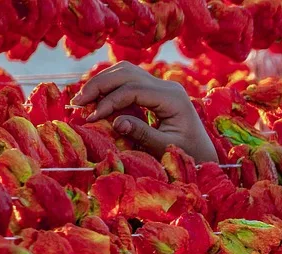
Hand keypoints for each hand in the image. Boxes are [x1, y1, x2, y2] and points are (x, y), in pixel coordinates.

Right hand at [71, 61, 218, 163]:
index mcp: (173, 98)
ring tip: (83, 100)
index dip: (109, 101)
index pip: (133, 89)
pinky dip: (111, 87)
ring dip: (102, 83)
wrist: (204, 154)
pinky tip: (96, 101)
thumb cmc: (189, 155)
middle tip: (77, 103)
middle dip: (99, 85)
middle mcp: (168, 86)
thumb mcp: (166, 148)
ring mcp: (162, 86)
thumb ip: (143, 134)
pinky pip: (129, 81)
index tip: (91, 117)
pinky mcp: (156, 91)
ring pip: (126, 71)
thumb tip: (116, 122)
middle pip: (126, 73)